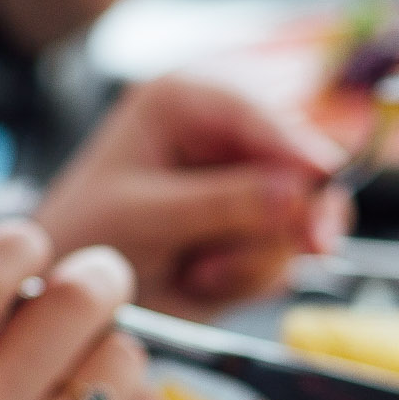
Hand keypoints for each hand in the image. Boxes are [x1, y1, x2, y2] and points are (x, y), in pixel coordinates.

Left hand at [36, 76, 348, 318]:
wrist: (73, 298)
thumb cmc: (84, 238)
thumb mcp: (144, 216)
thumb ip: (222, 204)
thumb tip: (297, 194)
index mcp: (185, 101)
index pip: (258, 112)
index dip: (298, 144)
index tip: (325, 174)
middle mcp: (224, 135)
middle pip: (299, 162)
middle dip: (291, 213)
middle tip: (312, 245)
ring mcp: (245, 185)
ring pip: (300, 216)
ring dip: (255, 257)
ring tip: (195, 269)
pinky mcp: (256, 231)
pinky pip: (287, 255)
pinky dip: (251, 277)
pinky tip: (203, 279)